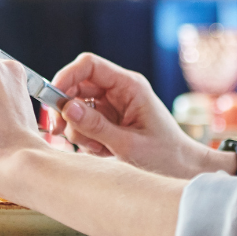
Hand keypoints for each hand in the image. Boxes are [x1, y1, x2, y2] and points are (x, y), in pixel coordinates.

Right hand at [49, 53, 216, 178]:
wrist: (184, 170)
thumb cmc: (165, 156)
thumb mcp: (128, 144)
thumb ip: (95, 126)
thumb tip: (67, 108)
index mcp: (129, 86)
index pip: (89, 65)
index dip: (66, 76)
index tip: (52, 99)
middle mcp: (120, 90)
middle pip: (77, 86)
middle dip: (66, 109)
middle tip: (58, 131)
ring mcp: (114, 105)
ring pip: (78, 107)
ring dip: (78, 130)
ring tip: (98, 148)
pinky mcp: (110, 120)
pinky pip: (85, 123)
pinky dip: (86, 138)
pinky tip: (103, 151)